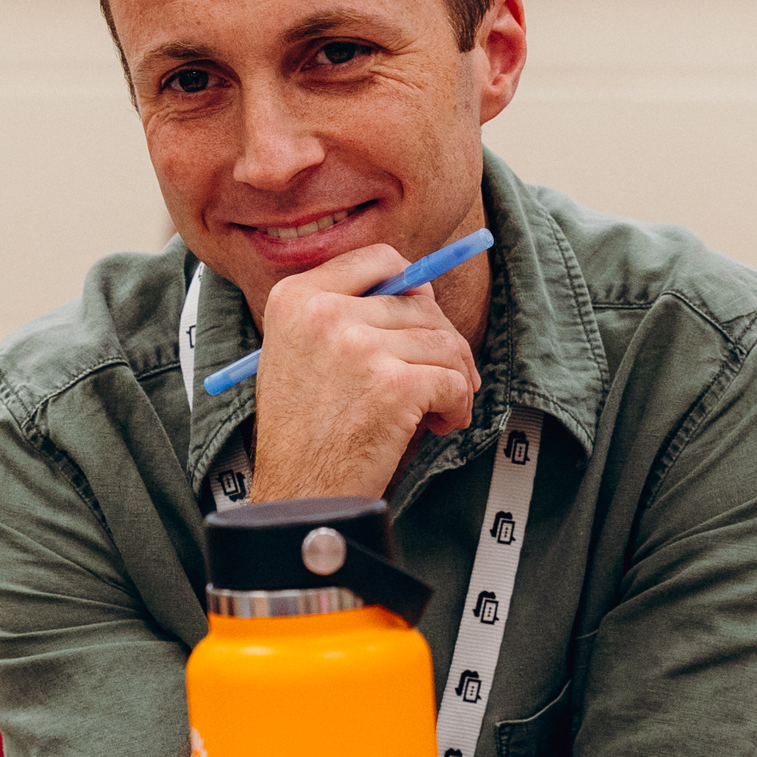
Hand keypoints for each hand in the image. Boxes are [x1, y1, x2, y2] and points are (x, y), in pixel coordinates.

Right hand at [246, 242, 478, 500]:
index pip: (378, 259)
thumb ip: (343, 313)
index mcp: (296, 297)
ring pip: (445, 343)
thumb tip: (420, 290)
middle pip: (420, 304)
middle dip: (442, 343)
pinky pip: (454, 380)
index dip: (413, 285)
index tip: (424, 318)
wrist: (299, 496)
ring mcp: (359, 346)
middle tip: (444, 378)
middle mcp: (324, 313)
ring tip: (438, 409)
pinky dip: (459, 406)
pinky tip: (442, 424)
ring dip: (455, 378)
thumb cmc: (305, 432)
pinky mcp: (393, 385)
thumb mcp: (298, 353)